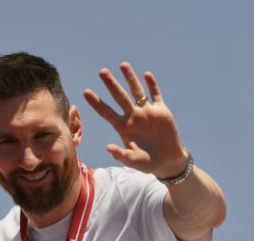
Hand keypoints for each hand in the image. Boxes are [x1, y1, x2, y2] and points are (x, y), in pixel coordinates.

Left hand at [83, 62, 187, 178]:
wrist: (168, 161)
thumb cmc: (148, 163)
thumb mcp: (133, 161)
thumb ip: (121, 154)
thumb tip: (108, 148)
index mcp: (124, 127)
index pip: (107, 112)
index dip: (96, 103)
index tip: (86, 92)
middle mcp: (133, 116)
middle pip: (119, 97)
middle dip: (111, 84)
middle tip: (102, 71)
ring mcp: (147, 112)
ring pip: (137, 91)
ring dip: (130, 78)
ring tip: (123, 65)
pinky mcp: (161, 111)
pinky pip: (156, 95)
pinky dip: (152, 85)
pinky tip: (146, 75)